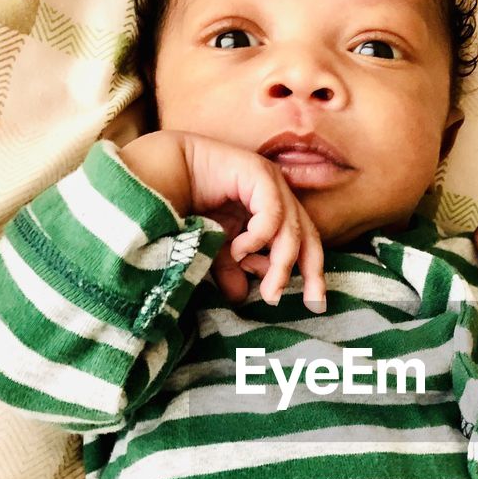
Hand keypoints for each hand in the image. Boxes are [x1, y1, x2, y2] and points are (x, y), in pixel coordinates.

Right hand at [121, 129, 326, 312]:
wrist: (163, 175)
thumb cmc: (188, 207)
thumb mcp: (214, 248)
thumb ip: (230, 270)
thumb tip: (240, 297)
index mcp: (274, 212)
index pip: (305, 243)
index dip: (312, 273)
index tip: (314, 305)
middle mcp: (278, 196)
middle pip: (308, 237)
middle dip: (312, 273)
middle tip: (312, 303)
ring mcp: (270, 182)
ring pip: (291, 230)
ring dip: (281, 266)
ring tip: (268, 292)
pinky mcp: (258, 173)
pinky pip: (272, 213)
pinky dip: (259, 238)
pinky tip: (238, 250)